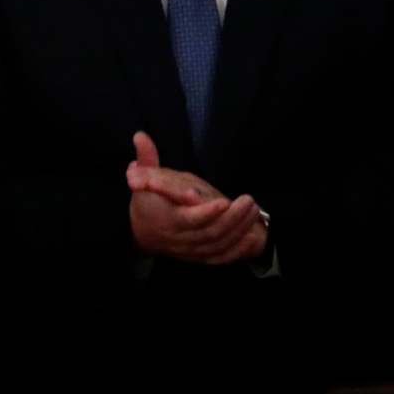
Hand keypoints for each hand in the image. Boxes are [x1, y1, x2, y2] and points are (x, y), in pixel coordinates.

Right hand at [126, 133, 266, 265]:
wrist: (142, 232)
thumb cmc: (148, 201)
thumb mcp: (144, 180)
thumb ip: (147, 159)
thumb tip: (140, 135)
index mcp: (166, 220)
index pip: (188, 220)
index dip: (206, 213)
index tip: (224, 201)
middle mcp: (178, 239)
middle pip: (208, 233)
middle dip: (232, 218)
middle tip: (249, 200)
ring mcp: (189, 251)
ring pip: (217, 244)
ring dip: (238, 229)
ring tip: (253, 209)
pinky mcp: (198, 257)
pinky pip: (219, 258)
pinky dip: (236, 250)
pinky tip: (251, 236)